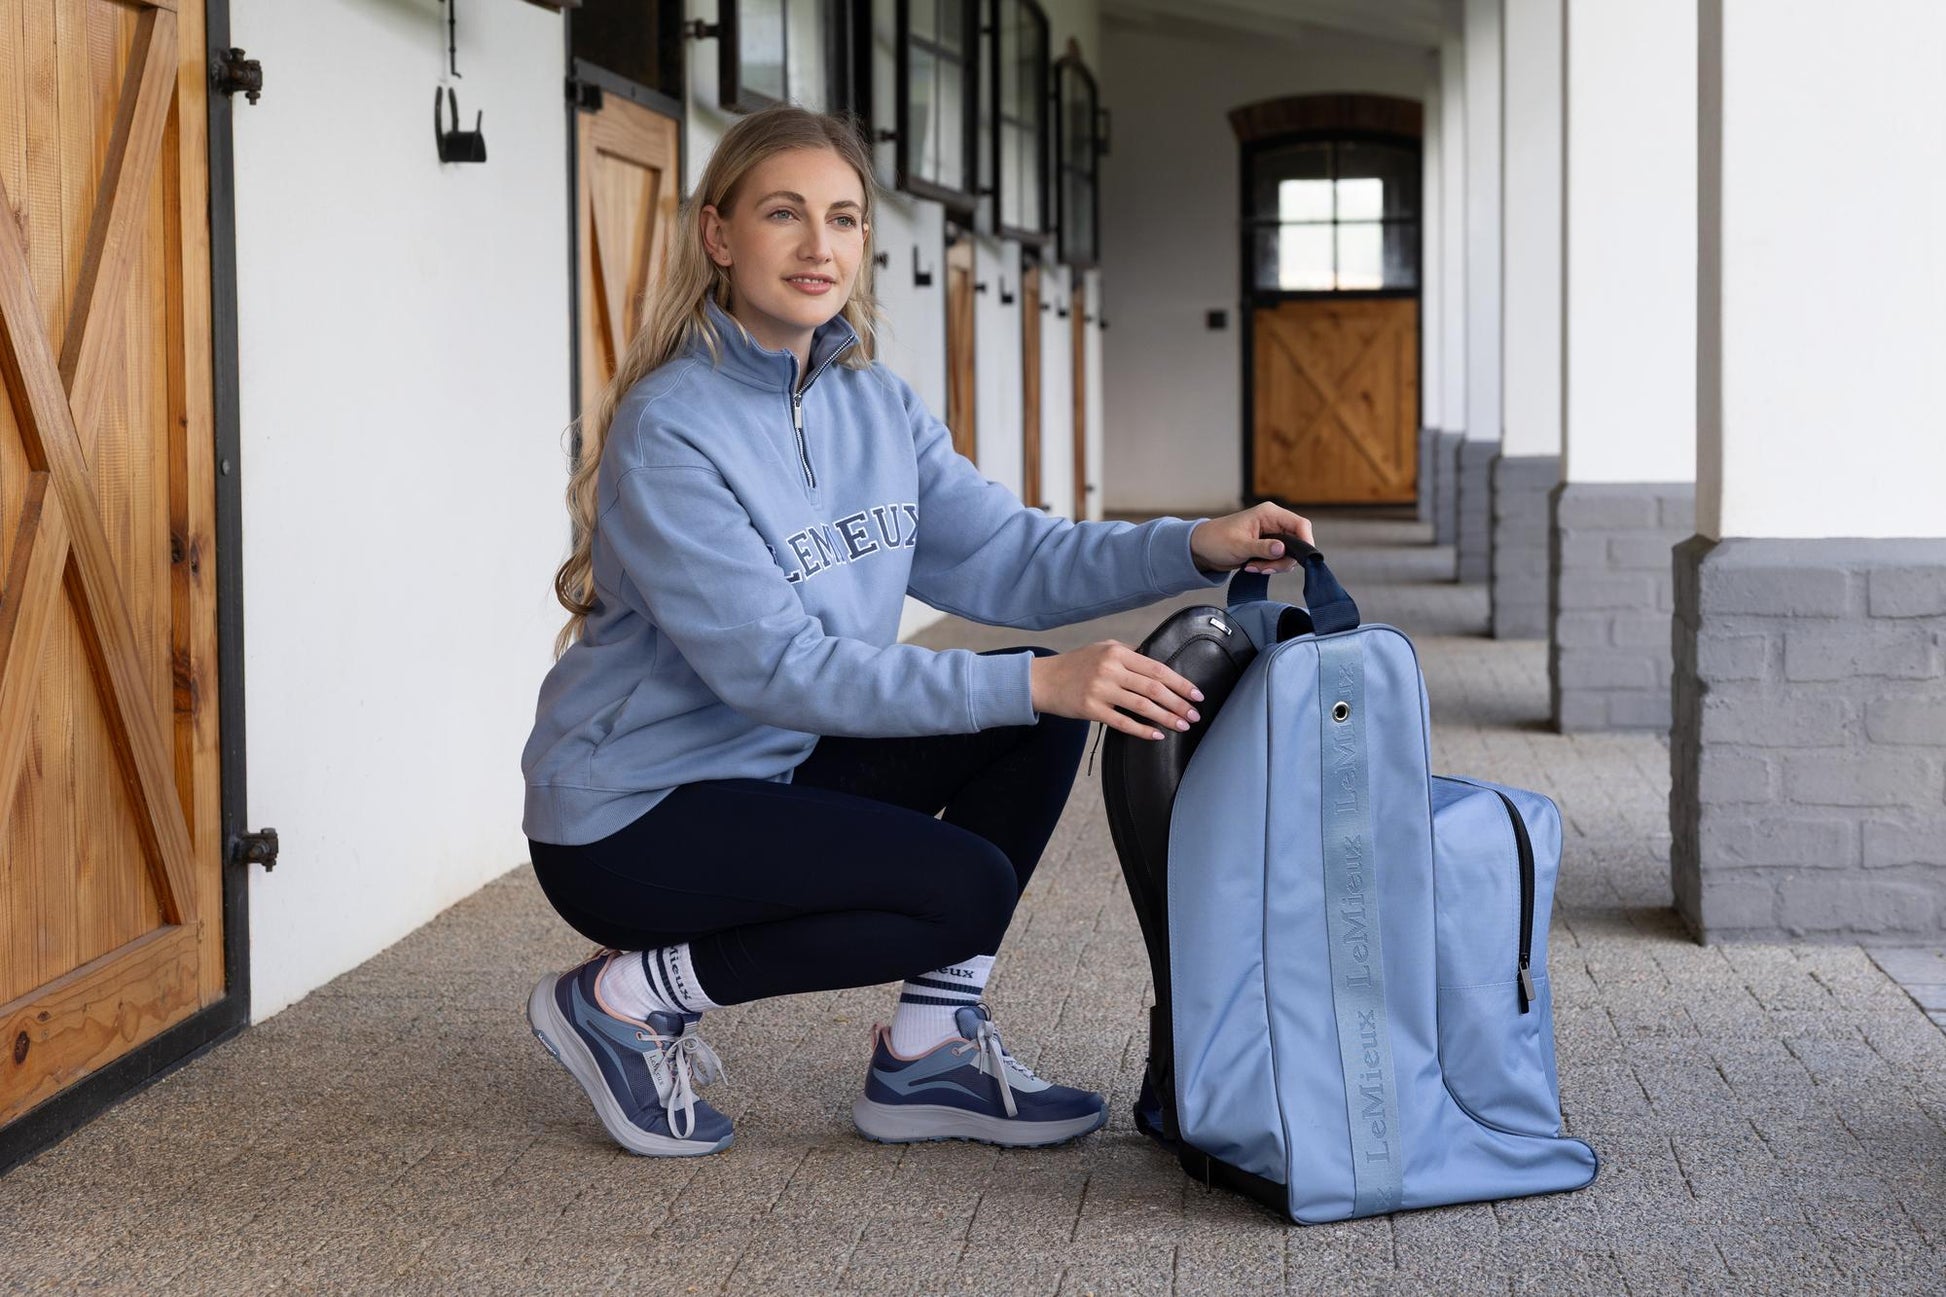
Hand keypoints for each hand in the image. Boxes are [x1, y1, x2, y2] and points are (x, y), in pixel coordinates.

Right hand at [1029, 641, 1204, 741]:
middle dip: (1179, 703)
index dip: (1180, 683)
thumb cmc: (1076, 664)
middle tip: (1195, 715)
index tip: (1196, 694)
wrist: (1044, 680)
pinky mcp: (1091, 709)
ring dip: (1166, 717)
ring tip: (1182, 725)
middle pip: (1154, 688)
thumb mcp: (1103, 648)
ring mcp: (1100, 690)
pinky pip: (1123, 722)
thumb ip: (1130, 653)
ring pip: (1142, 706)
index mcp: (1117, 653)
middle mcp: (1110, 670)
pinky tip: (1156, 735)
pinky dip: (1142, 730)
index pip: (1157, 669)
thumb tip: (1158, 665)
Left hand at [1189, 502, 1315, 574]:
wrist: (1201, 548)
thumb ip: (1262, 548)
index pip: (1300, 525)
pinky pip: (1278, 560)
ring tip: (1252, 567)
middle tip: (1264, 569)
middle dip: (1283, 560)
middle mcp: (1273, 523)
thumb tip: (1282, 549)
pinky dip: (1268, 567)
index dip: (1305, 542)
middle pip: (1297, 543)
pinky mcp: (1267, 547)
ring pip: (1288, 554)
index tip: (1300, 560)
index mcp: (1269, 514)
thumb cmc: (1216, 540)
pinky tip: (1251, 567)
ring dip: (1273, 566)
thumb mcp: (1239, 546)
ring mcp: (1271, 535)